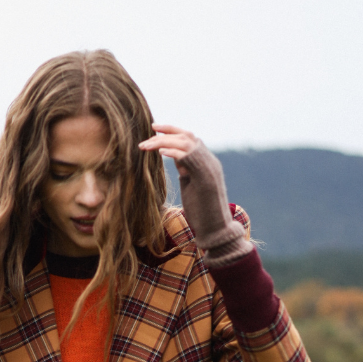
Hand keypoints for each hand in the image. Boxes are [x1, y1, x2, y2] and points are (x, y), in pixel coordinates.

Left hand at [140, 124, 250, 262]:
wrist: (216, 231)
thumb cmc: (202, 213)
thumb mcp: (191, 186)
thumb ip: (186, 170)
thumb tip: (175, 159)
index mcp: (207, 163)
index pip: (190, 138)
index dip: (172, 131)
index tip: (154, 130)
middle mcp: (211, 162)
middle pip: (188, 136)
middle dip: (166, 131)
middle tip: (147, 134)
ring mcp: (210, 169)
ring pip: (186, 143)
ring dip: (164, 141)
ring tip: (146, 145)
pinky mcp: (206, 178)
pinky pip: (188, 157)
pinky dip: (173, 152)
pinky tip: (160, 152)